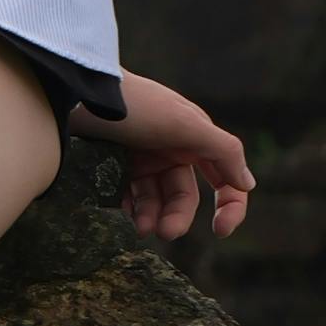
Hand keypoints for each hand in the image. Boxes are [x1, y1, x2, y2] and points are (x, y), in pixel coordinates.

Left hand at [85, 70, 252, 243]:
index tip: (220, 231)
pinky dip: (129, 208)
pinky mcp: (114, 163)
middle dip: (177, 216)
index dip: (230, 205)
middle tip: (164, 233)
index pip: (224, 177)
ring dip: (152, 217)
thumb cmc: (134, 105)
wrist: (75, 92)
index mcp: (194, 136)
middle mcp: (170, 148)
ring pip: (155, 200)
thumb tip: (249, 184)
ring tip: (140, 228)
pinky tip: (123, 213)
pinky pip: (128, 196)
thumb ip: (222, 151)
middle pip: (184, 196)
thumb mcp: (184, 123)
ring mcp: (141, 156)